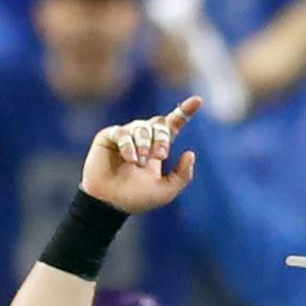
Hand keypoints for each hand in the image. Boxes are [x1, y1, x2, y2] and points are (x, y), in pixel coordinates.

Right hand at [82, 97, 200, 213]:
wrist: (109, 204)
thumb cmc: (135, 199)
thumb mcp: (165, 191)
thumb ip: (182, 175)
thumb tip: (190, 153)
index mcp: (157, 148)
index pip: (172, 125)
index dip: (184, 112)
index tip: (198, 101)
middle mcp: (142, 138)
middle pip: (159, 123)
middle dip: (162, 138)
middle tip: (160, 156)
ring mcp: (125, 136)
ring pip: (141, 127)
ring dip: (144, 144)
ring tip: (139, 162)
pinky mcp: (108, 137)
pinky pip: (122, 133)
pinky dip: (128, 145)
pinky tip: (130, 159)